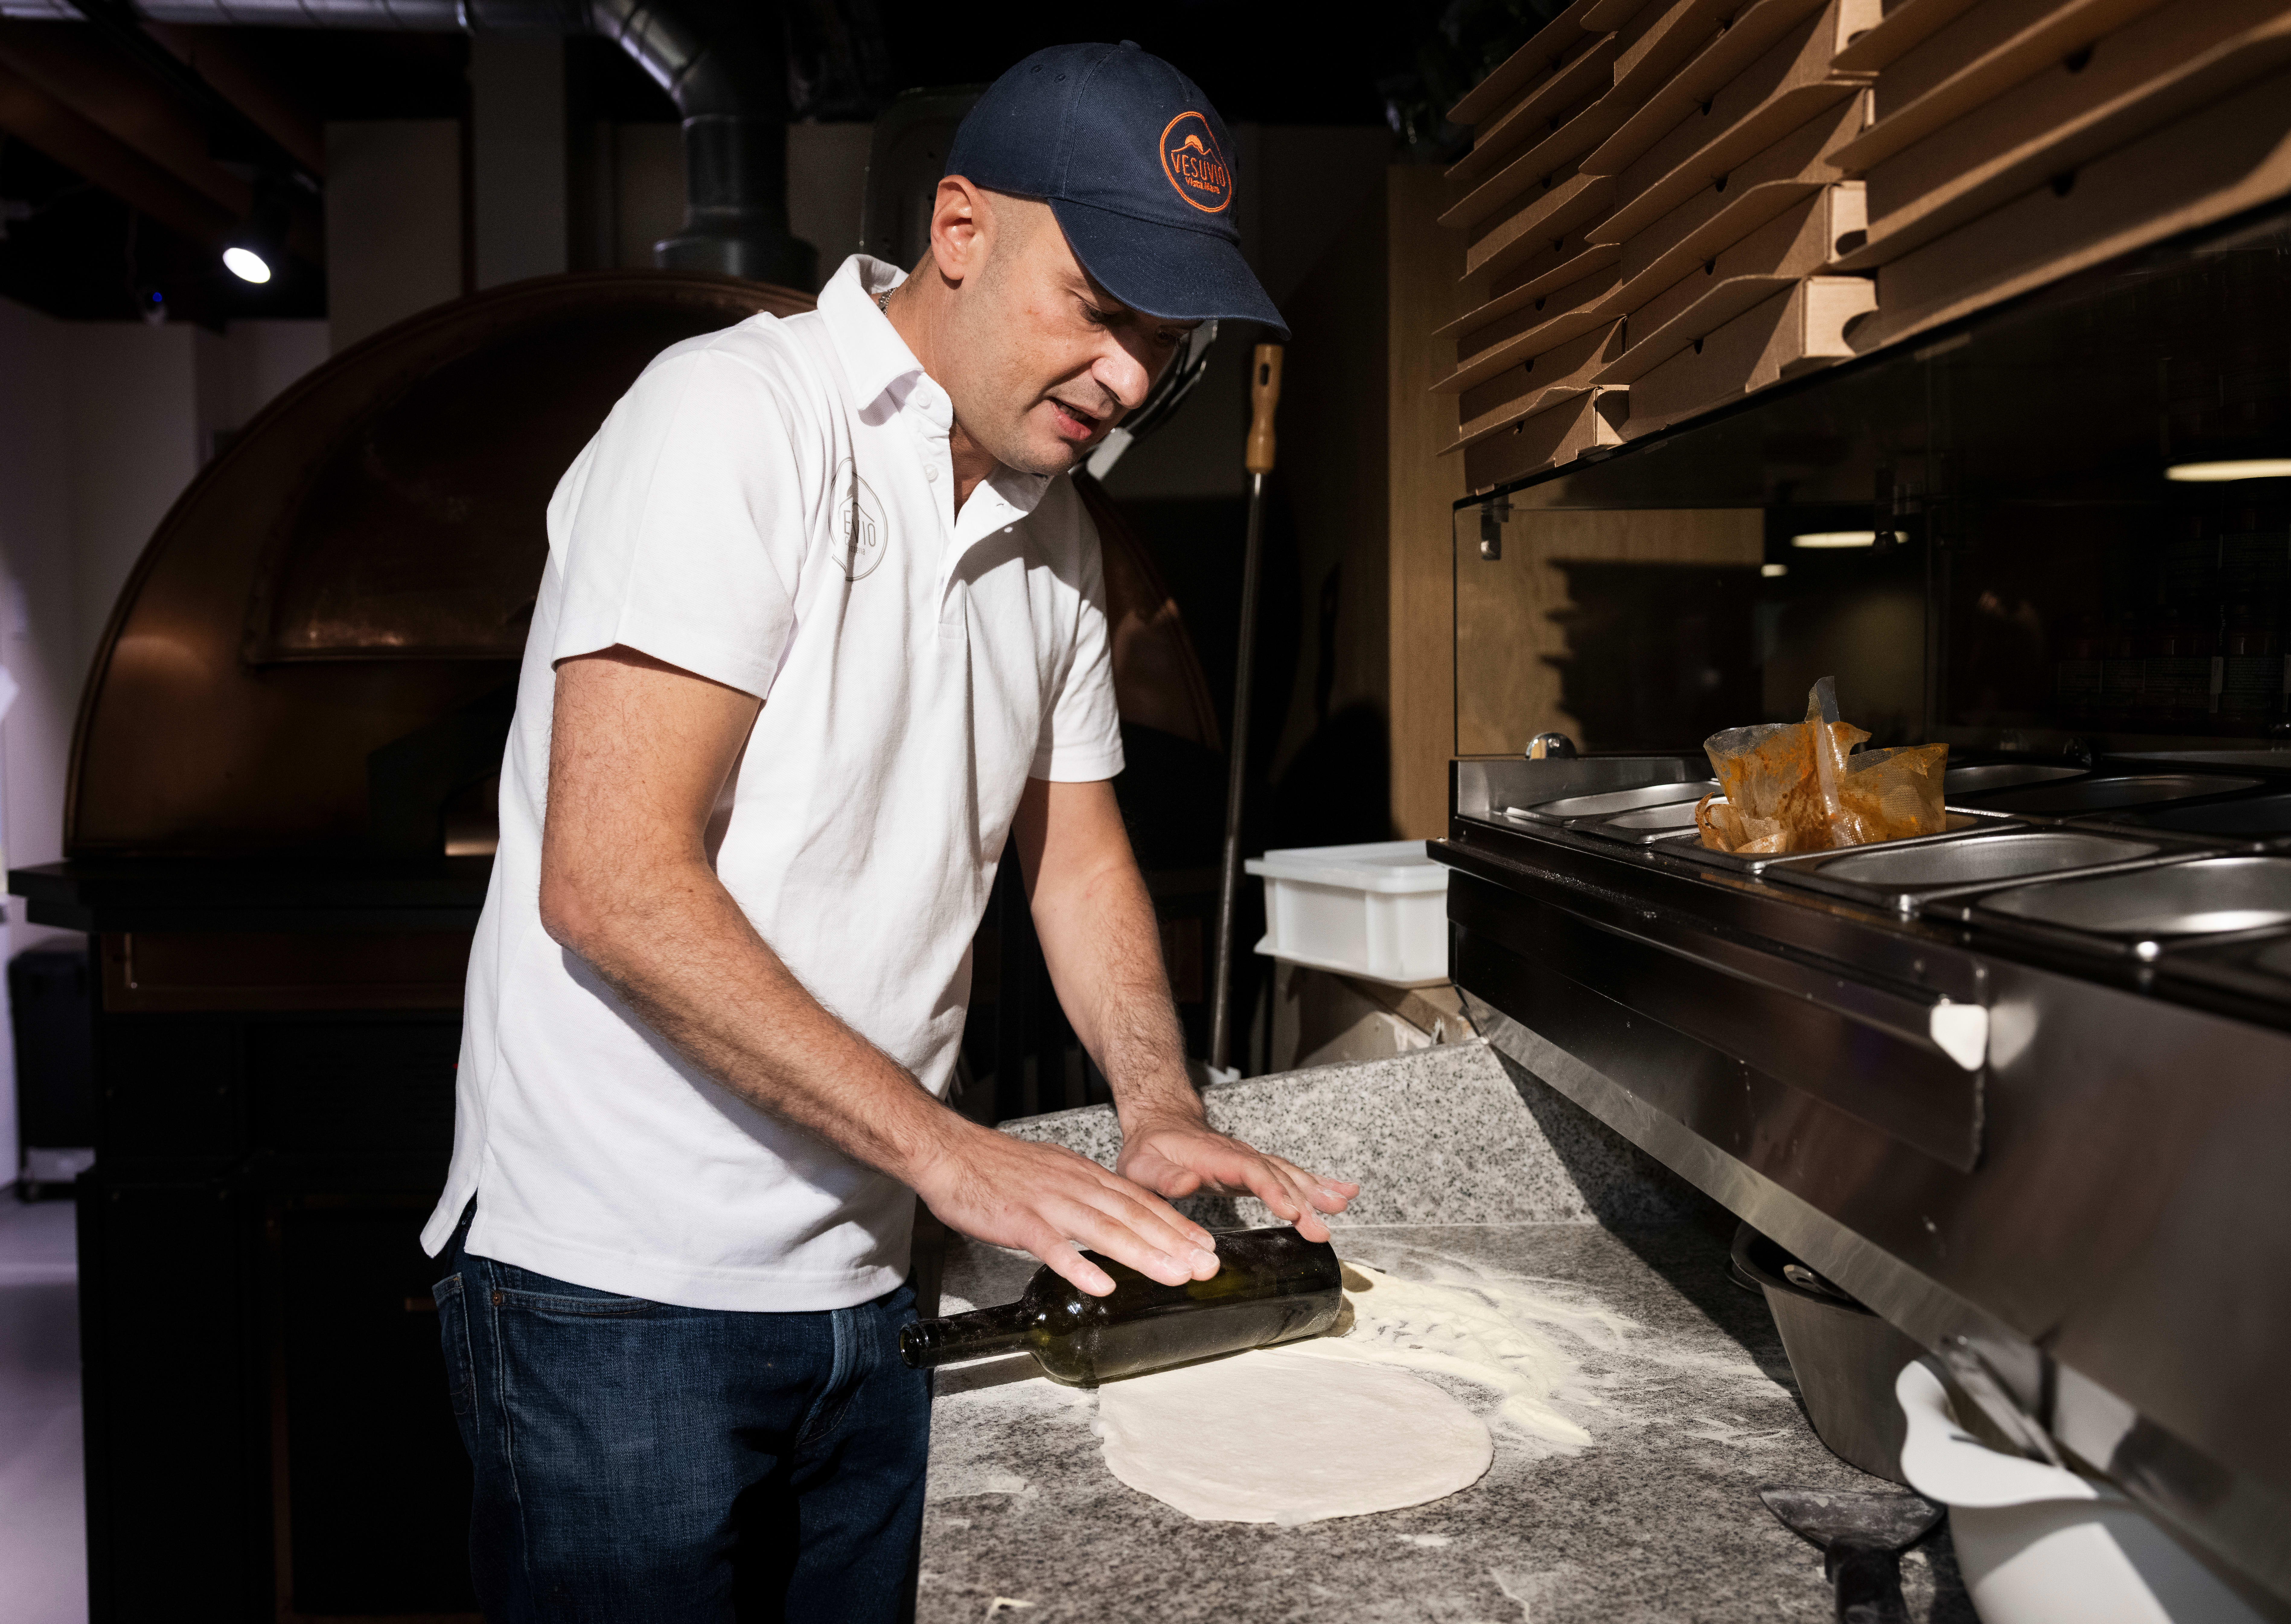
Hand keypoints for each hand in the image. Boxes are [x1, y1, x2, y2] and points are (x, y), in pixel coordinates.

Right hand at [910, 1121, 1222, 1296]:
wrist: (949, 1151)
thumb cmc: (996, 1168)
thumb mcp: (1052, 1173)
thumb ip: (1084, 1194)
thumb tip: (1114, 1213)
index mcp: (1082, 1176)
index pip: (1139, 1201)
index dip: (1176, 1224)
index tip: (1206, 1245)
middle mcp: (1073, 1186)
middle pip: (1132, 1215)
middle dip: (1175, 1242)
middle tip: (1207, 1266)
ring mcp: (1047, 1203)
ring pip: (1104, 1229)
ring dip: (1143, 1254)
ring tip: (1175, 1275)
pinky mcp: (1019, 1220)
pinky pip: (1053, 1246)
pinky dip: (1079, 1266)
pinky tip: (1103, 1285)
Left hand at [1115, 1114, 1359, 1244]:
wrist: (1160, 1124)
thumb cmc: (1150, 1149)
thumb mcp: (1143, 1165)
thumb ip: (1163, 1177)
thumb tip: (1186, 1184)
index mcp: (1214, 1156)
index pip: (1249, 1171)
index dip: (1272, 1190)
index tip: (1291, 1210)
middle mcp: (1239, 1156)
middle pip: (1277, 1175)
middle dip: (1303, 1201)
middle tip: (1322, 1228)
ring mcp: (1251, 1161)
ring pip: (1289, 1174)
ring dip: (1317, 1190)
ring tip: (1343, 1203)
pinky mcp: (1256, 1169)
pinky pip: (1290, 1175)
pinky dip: (1317, 1183)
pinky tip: (1342, 1191)